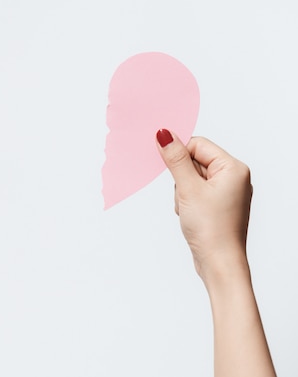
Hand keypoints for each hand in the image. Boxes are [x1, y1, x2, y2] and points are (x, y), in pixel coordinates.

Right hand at [155, 130, 252, 280]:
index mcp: (233, 168)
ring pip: (191, 178)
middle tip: (186, 196)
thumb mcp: (188, 188)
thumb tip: (164, 134)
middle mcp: (233, 177)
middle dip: (181, 178)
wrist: (219, 263)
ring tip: (189, 209)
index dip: (180, 155)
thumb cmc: (211, 228)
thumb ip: (175, 159)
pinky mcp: (217, 205)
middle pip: (193, 161)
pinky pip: (194, 192)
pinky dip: (186, 201)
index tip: (168, 168)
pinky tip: (190, 215)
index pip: (198, 145)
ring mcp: (226, 192)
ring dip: (182, 191)